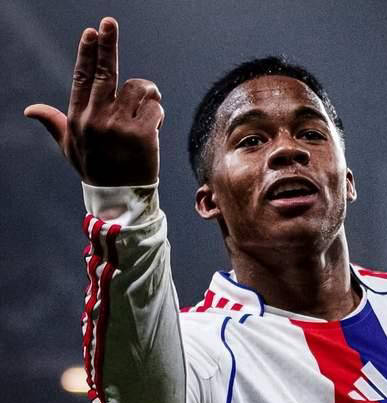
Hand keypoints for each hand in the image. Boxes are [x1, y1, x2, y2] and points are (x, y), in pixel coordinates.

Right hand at [24, 17, 163, 185]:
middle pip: (105, 72)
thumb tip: (30, 110)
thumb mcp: (70, 148)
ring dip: (147, 94)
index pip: (83, 77)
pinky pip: (155, 107)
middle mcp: (96, 118)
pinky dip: (158, 113)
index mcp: (78, 118)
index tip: (92, 32)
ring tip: (145, 109)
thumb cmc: (96, 170)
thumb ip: (54, 124)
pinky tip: (153, 127)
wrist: (119, 198)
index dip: (88, 53)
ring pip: (139, 88)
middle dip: (107, 44)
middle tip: (109, 22)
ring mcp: (119, 125)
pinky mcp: (142, 133)